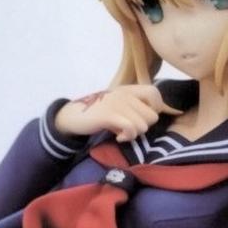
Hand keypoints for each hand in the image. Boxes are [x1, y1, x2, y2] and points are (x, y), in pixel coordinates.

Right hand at [54, 84, 181, 142]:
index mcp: (128, 90)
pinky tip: (119, 137)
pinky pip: (131, 129)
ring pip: (143, 126)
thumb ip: (135, 107)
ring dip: (134, 135)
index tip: (142, 117)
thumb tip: (154, 116)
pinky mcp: (109, 114)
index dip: (155, 108)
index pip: (155, 93)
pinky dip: (127, 137)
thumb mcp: (118, 105)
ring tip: (122, 133)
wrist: (73, 116)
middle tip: (129, 129)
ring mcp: (117, 103)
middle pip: (152, 116)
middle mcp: (125, 94)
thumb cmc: (99, 114)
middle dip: (143, 127)